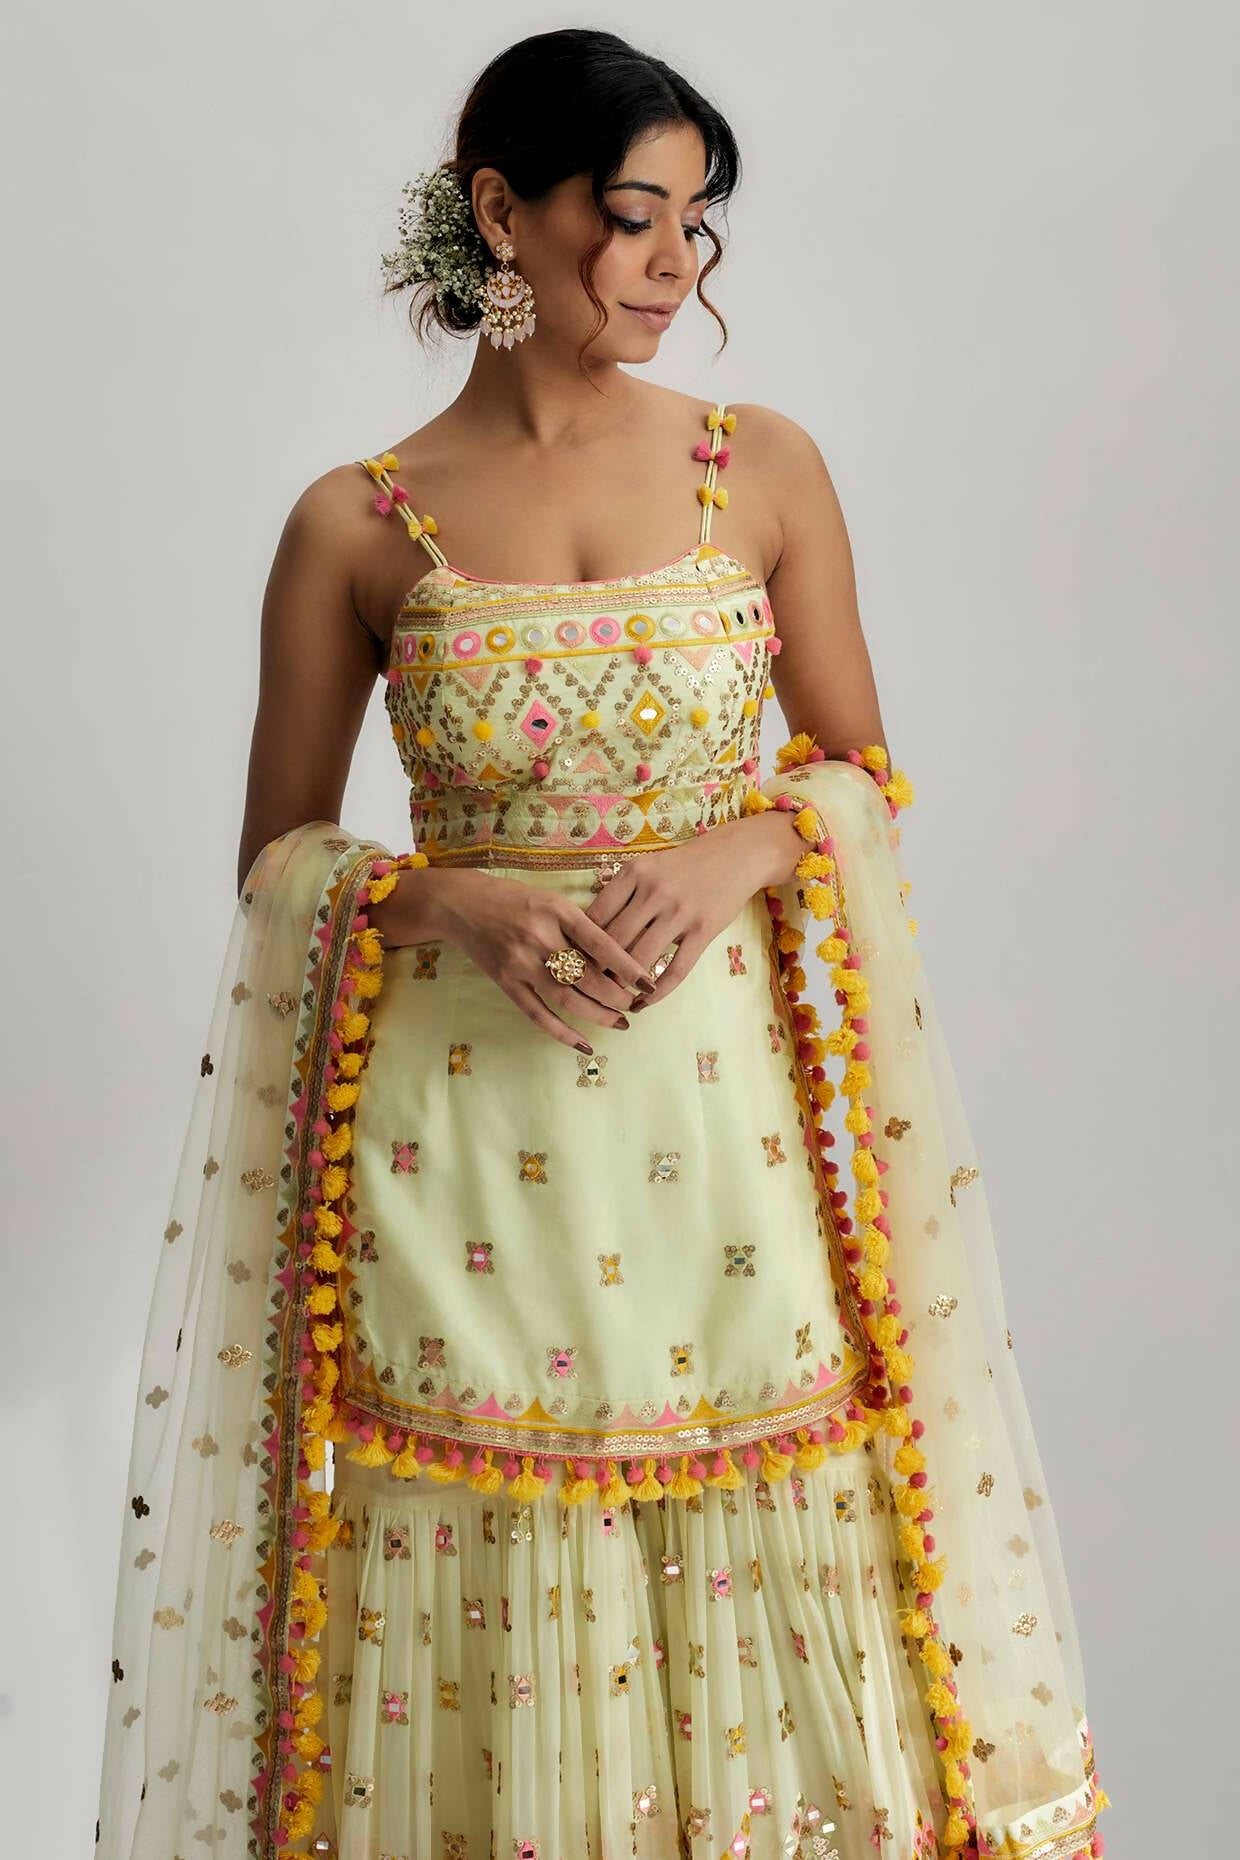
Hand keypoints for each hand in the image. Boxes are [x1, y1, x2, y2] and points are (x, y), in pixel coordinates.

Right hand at [410, 866, 657, 1052]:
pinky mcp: (506, 983)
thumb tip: (617, 957)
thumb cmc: (515, 899)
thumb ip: (581, 925)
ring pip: (567, 998)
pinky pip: (537, 1014)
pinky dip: (561, 1032)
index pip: (601, 944)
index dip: (627, 966)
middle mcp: (540, 938)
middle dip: (617, 996)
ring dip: (598, 1015)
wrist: (462, 905)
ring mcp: (521, 963)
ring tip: (620, 1023)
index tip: (648, 982)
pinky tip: (583, 1044)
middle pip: (587, 976)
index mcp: (557, 912)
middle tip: (637, 1005)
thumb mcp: (552, 900)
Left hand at [582, 810, 805, 1009]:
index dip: (581, 944)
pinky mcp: (703, 930)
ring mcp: (679, 912)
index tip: (573, 962)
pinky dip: (657, 991)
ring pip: (640, 958)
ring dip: (623, 983)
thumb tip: (589, 931)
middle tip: (587, 988)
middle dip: (597, 969)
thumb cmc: (686, 864)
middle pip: (613, 941)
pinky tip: (645, 1002)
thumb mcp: (648, 866)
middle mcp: (654, 892)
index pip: (596, 916)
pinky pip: (676, 970)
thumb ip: (622, 893)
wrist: (737, 855)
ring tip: (612, 998)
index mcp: (634, 873)